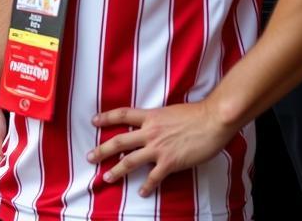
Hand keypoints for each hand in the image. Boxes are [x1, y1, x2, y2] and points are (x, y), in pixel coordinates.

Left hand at [89, 102, 233, 195]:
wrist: (212, 121)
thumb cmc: (195, 114)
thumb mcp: (169, 111)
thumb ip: (156, 118)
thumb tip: (151, 123)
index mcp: (150, 116)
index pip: (122, 115)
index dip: (106, 118)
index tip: (93, 121)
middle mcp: (150, 132)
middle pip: (120, 141)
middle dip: (102, 150)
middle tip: (89, 157)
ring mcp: (158, 148)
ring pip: (130, 161)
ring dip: (117, 171)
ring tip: (106, 177)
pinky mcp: (170, 162)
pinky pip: (153, 177)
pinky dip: (146, 186)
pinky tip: (141, 192)